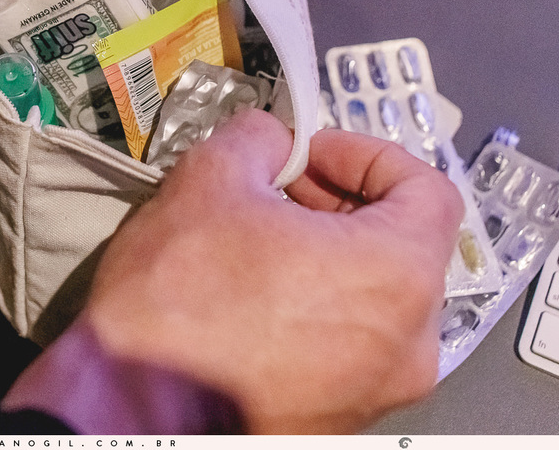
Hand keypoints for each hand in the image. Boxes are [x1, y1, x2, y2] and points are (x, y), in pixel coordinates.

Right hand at [5, 109, 462, 433]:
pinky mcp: (337, 421)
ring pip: (373, 299)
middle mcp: (407, 343)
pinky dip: (313, 308)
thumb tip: (271, 140)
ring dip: (326, 256)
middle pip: (403, 245)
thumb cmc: (178, 301)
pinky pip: (346, 346)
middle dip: (341, 204)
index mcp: (396, 274)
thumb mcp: (210, 179)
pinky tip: (248, 295)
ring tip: (256, 242)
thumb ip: (259, 138)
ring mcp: (376, 391)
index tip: (314, 153)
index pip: (428, 189)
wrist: (129, 408)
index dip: (367, 154)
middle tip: (281, 189)